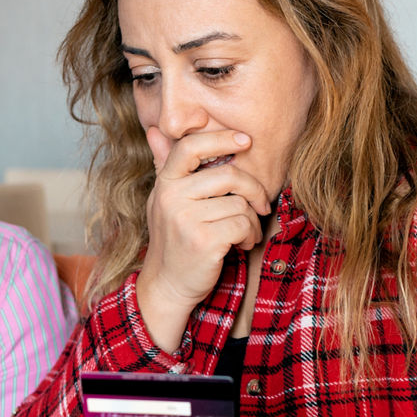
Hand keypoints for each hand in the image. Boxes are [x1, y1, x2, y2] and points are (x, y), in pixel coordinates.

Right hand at [136, 129, 270, 350]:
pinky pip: (243, 224)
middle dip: (254, 189)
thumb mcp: (164, 201)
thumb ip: (163, 165)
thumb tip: (155, 131)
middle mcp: (171, 198)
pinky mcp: (203, 240)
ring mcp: (186, 219)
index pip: (191, 146)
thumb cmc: (173, 240)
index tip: (246, 141)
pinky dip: (250, 235)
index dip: (221, 138)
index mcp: (165, 183)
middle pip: (229, 175)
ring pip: (240, 204)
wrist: (167, 285)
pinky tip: (241, 244)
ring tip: (244, 233)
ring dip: (252, 221)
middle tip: (261, 203)